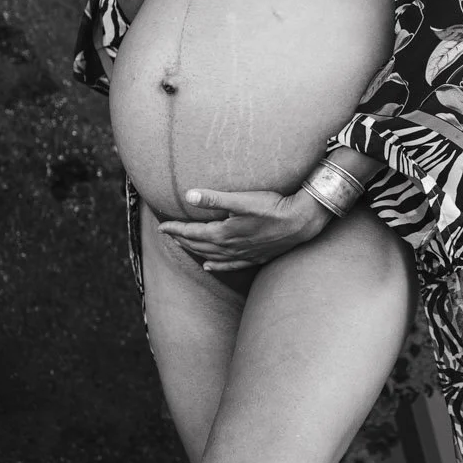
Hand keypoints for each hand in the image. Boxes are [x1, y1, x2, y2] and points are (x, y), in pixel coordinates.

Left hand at [158, 186, 328, 270]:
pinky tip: (210, 266)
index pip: (192, 232)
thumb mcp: (241, 200)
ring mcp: (243, 254)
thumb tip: (188, 196)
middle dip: (182, 239)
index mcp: (224, 233)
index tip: (162, 227)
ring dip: (196, 251)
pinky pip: (230, 265)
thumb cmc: (272, 207)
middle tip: (169, 234)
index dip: (176, 229)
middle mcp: (230, 247)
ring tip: (184, 247)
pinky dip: (217, 266)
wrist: (300, 221)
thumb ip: (214, 198)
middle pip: (199, 245)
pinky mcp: (255, 257)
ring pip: (212, 256)